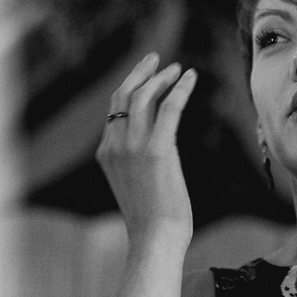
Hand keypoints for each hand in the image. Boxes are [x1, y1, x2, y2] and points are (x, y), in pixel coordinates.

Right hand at [96, 52, 197, 246]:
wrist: (155, 237)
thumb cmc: (152, 217)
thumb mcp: (136, 182)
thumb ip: (137, 160)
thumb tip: (156, 146)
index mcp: (106, 152)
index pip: (116, 109)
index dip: (132, 87)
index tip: (148, 74)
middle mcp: (114, 144)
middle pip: (124, 95)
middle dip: (141, 72)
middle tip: (157, 58)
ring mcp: (133, 146)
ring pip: (144, 96)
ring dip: (162, 78)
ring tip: (178, 69)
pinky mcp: (157, 149)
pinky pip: (169, 108)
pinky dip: (180, 89)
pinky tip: (191, 78)